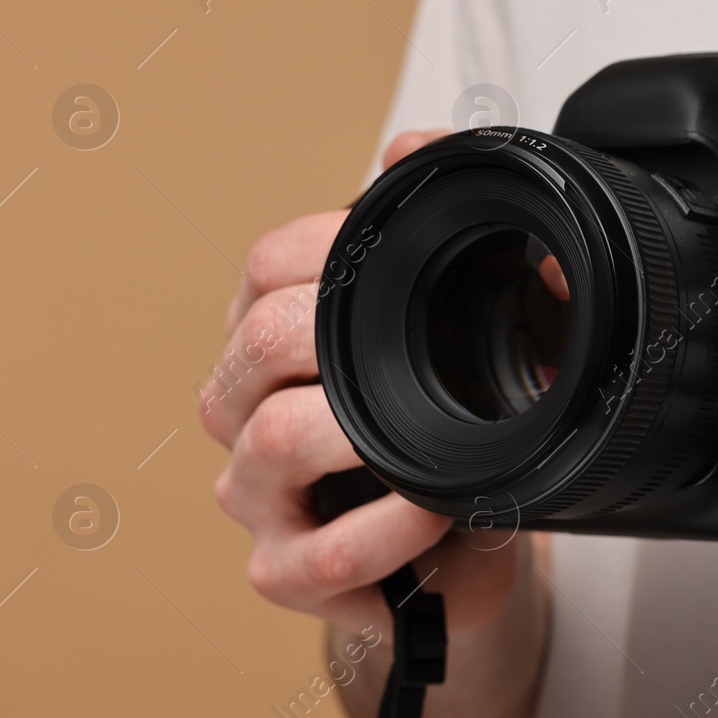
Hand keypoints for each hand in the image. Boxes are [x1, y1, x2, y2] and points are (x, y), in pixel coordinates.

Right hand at [201, 129, 519, 634]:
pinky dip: (384, 529)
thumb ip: (426, 224)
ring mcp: (260, 493)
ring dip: (360, 434)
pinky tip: (433, 513)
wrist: (467, 546)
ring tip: (437, 440)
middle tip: (432, 348)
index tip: (418, 256)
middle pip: (256, 344)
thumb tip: (412, 147)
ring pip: (269, 441)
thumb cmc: (450, 428)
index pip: (269, 264)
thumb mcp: (456, 322)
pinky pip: (318, 552)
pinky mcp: (287, 571)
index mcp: (277, 334)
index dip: (337, 244)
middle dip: (343, 337)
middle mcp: (249, 407)